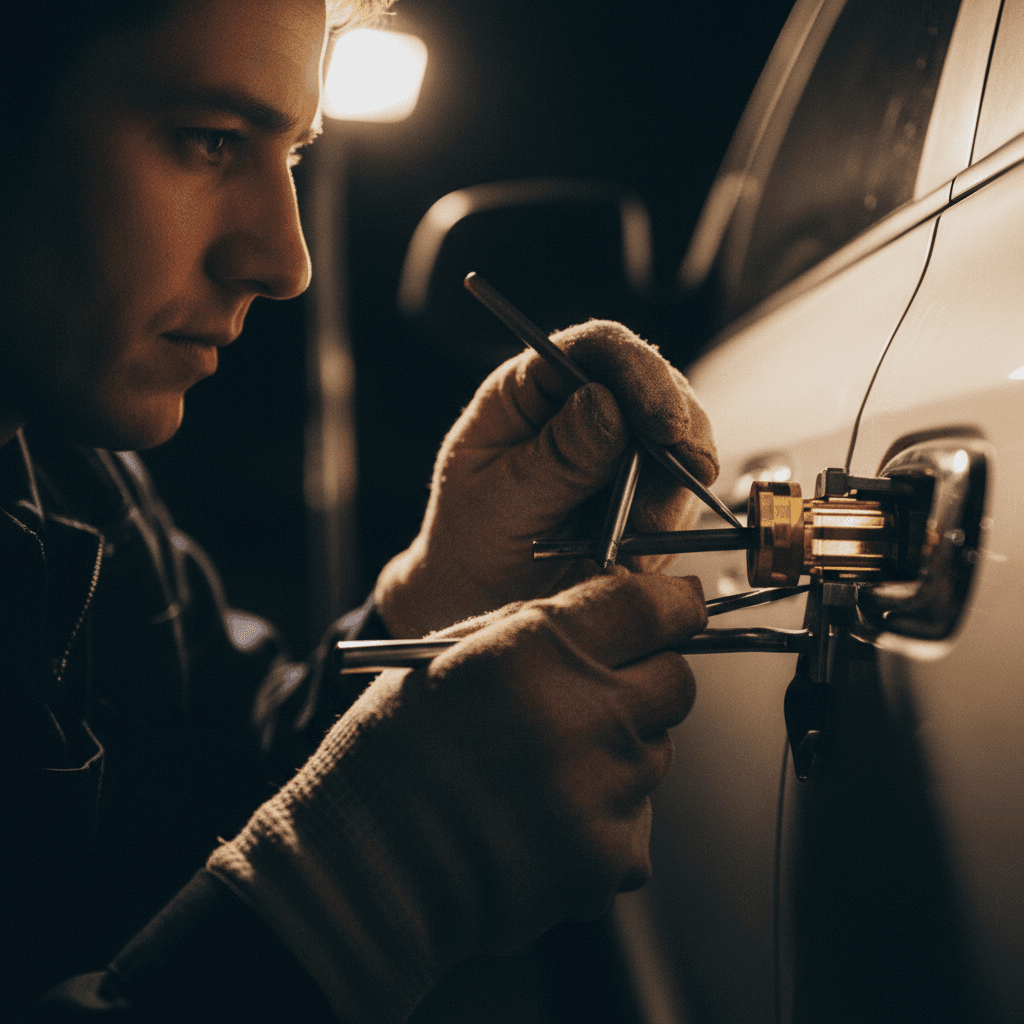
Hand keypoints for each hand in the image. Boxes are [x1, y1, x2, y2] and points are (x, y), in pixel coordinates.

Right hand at [208, 571, 705, 1021]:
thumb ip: (540, 625)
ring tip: (543, 771)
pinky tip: (541, 820)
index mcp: (539, 649)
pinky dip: (602, 816)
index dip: (672, 606)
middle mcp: (586, 714)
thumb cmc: (398, 751)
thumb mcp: (451, 653)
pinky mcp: (612, 855)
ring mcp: (606, 791)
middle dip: (644, 682)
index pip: (651, 609)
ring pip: (655, 753)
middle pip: (675, 681)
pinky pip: (636, 818)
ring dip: (617, 752)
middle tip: (590, 700)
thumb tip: (613, 612)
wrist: (369, 868)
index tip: (676, 610)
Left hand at [374, 319, 718, 636]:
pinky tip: (632, 556)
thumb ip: (556, 456)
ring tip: (633, 539)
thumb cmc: (471, 543)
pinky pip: (681, 498)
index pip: (597, 348)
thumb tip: (608, 403)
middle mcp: (582, 407)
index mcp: (531, 389)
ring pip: (681, 444)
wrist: (482, 598)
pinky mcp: (644, 491)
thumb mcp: (503, 500)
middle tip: (689, 476)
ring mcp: (619, 449)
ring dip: (671, 495)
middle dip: (677, 435)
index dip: (640, 372)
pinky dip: (668, 529)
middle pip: (658, 387)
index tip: (664, 423)